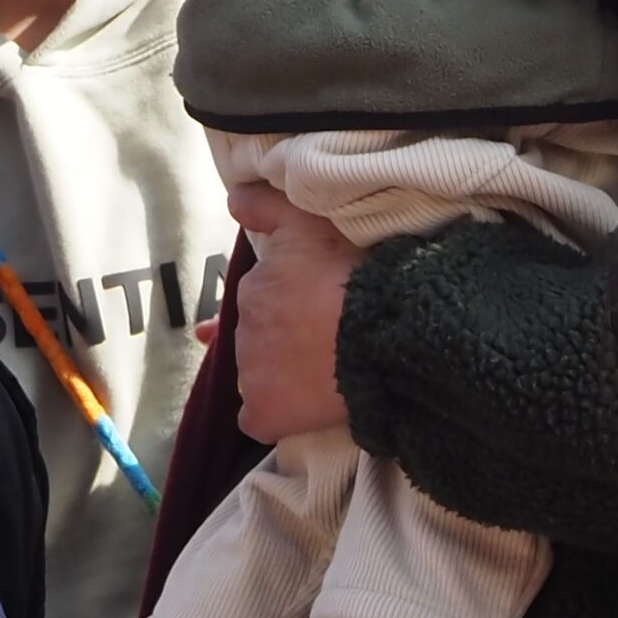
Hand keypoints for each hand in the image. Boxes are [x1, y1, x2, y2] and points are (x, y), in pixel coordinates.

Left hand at [224, 182, 353, 443]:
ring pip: (259, 374)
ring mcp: (252, 374)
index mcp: (255, 288)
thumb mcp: (310, 223)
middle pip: (259, 337)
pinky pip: (259, 418)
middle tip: (324, 338)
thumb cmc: (354, 275)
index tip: (307, 311)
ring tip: (323, 372)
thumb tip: (231, 199)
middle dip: (284, 337)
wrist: (385, 333)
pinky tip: (300, 409)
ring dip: (282, 374)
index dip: (284, 306)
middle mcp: (245, 330)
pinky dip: (276, 414)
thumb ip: (267, 207)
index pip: (259, 301)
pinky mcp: (266, 412)